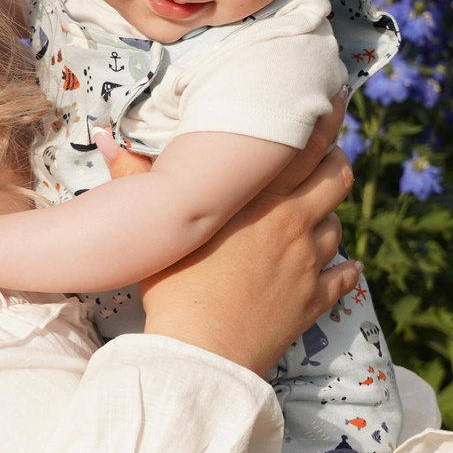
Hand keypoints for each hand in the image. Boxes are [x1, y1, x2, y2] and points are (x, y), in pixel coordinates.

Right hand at [130, 110, 356, 374]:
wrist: (201, 350)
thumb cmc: (173, 287)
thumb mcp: (158, 230)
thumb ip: (135, 178)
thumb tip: (107, 139)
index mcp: (257, 198)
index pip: (302, 145)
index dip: (322, 120)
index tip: (330, 102)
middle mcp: (292, 222)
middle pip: (337, 177)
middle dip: (336, 162)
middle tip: (326, 158)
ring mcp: (309, 262)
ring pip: (337, 225)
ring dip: (328, 217)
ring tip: (315, 216)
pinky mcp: (315, 299)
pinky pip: (344, 276)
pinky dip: (345, 270)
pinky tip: (344, 267)